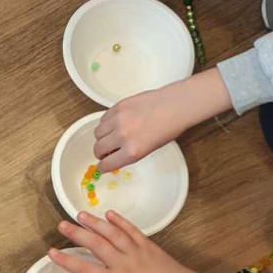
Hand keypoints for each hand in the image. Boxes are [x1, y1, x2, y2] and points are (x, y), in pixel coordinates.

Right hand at [51, 208, 221, 272]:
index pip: (84, 269)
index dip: (66, 260)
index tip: (51, 251)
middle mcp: (121, 264)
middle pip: (95, 245)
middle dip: (77, 233)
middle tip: (62, 224)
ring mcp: (135, 252)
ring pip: (111, 233)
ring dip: (95, 223)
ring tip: (81, 214)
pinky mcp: (148, 245)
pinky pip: (132, 230)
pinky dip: (120, 221)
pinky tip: (109, 214)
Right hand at [94, 72, 231, 171]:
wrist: (175, 106)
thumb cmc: (168, 128)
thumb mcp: (148, 149)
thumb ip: (129, 153)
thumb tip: (114, 155)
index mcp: (132, 152)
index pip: (106, 164)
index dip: (103, 166)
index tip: (102, 165)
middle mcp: (123, 136)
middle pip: (98, 148)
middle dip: (100, 152)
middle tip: (105, 152)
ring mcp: (118, 120)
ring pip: (97, 132)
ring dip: (102, 137)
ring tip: (111, 136)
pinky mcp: (118, 106)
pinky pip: (103, 118)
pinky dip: (106, 123)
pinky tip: (116, 123)